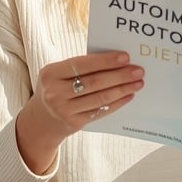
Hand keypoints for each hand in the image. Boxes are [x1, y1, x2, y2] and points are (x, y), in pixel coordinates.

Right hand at [16, 51, 143, 172]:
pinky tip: (128, 95)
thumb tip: (117, 60)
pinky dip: (117, 103)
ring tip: (138, 83)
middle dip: (120, 75)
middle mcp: (55, 92)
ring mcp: (63, 110)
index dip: (106, 61)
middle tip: (138, 71)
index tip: (126, 57)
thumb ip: (82, 67)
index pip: (82, 64)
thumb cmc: (58, 87)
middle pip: (94, 82)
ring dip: (122, 89)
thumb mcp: (60, 73)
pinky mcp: (73, 123)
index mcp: (50, 73)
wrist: (42, 119)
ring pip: (100, 98)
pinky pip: (100, 111)